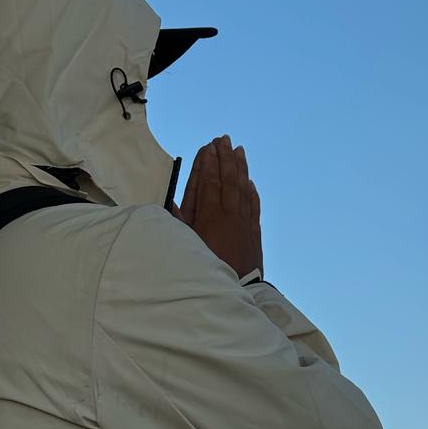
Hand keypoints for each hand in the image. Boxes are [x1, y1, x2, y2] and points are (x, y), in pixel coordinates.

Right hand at [177, 135, 262, 278]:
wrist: (237, 289)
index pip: (209, 182)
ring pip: (243, 188)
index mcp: (210, 215)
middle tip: (223, 139)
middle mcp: (230, 214)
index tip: (208, 146)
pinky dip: (252, 191)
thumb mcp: (186, 246)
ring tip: (239, 150)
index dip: (208, 163)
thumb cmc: (206, 267)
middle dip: (224, 158)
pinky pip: (254, 205)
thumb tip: (173, 203)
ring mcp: (244, 221)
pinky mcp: (254, 230)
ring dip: (240, 167)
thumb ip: (180, 223)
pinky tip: (250, 181)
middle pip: (227, 179)